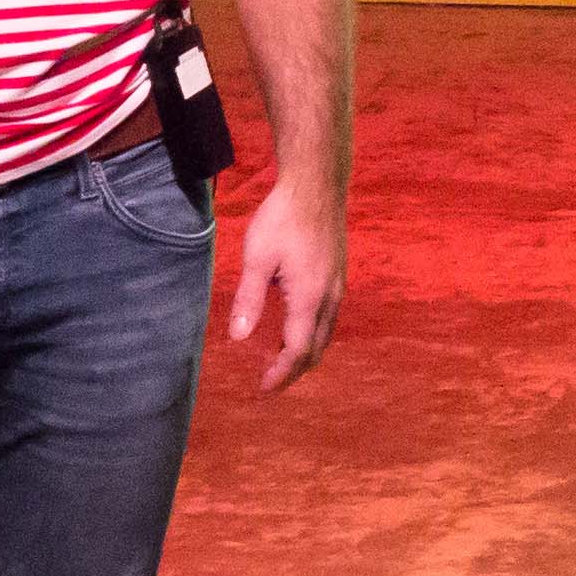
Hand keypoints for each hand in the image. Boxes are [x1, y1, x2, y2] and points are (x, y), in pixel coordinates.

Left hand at [231, 176, 343, 390]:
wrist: (317, 186)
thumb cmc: (283, 218)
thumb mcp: (257, 258)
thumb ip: (248, 300)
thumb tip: (237, 336)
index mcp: (309, 298)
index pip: (297, 351)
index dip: (280, 374)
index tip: (263, 388)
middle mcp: (329, 298)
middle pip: (316, 349)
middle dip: (294, 370)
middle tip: (270, 380)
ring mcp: (338, 287)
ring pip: (325, 335)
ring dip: (304, 352)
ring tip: (279, 359)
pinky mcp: (338, 276)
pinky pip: (328, 318)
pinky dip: (312, 334)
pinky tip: (294, 327)